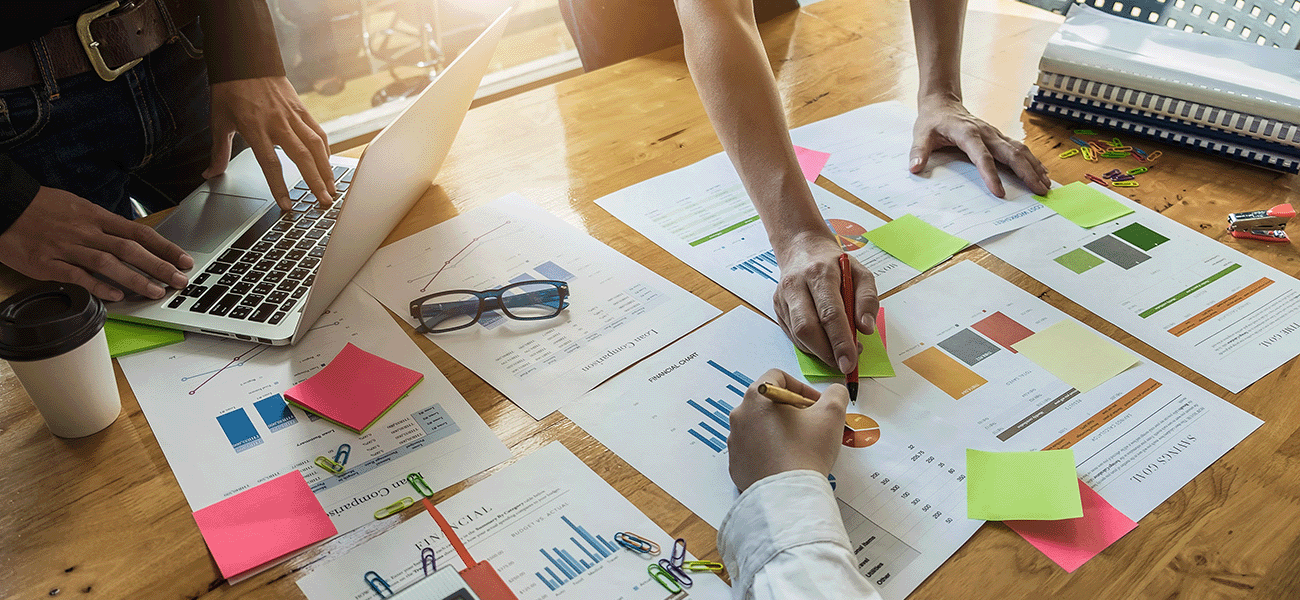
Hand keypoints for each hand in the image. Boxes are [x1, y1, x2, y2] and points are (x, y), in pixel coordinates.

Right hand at [0, 187, 191, 300]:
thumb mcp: (79, 207)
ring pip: (108, 263)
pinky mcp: (48, 263)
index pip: (139, 232)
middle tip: (180, 280)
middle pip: (130, 249)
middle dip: (159, 265)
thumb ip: (105, 224)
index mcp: (96, 217)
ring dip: (135, 279)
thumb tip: (132, 237)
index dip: (165, 247)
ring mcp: (68, 248)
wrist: (5, 206)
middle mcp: (86, 232)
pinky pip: (77, 276)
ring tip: (156, 291)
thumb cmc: (43, 207)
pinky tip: (116, 296)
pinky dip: (98, 286)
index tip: (184, 259)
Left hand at [205, 76, 334, 210]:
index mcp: (255, 128)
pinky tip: (328, 163)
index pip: (270, 163)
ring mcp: (292, 116)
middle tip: (324, 201)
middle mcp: (277, 123)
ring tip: (332, 187)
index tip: (287, 205)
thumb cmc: (231, 90)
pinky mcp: (301, 109)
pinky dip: (325, 149)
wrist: (246, 60)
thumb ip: (218, 151)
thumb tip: (210, 173)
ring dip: (326, 168)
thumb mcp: (219, 121)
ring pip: (315, 145)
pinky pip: (318, 132)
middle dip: (315, 182)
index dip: (279, 186)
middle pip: (301, 157)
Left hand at [728, 369, 849, 491]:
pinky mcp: (735, 463)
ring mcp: (735, 440)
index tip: (815, 404)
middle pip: (768, 403)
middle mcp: (740, 415)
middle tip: (811, 425)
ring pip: (760, 426)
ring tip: (800, 445)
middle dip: (791, 410)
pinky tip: (786, 461)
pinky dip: (769, 451)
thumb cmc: (806, 451)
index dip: (802, 388)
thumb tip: (834, 392)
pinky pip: (753, 450)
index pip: (778, 377)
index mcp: (757, 396)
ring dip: (780, 430)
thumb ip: (835, 394)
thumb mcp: (832, 413)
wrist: (789, 494)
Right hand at [773, 231, 878, 374]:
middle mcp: (797, 284)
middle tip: (844, 364)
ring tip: (837, 353)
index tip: (850, 362)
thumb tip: (866, 328)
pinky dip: (809, 346)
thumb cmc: (834, 263)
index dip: (840, 341)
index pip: (830, 313)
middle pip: (807, 327)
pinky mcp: (777, 307)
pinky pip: (792, 335)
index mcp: (820, 273)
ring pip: (797, 335)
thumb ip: (867, 299)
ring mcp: (783, 297)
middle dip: (826, 352)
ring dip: (818, 352)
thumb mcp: (861, 273)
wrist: (802, 248)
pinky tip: (823, 344)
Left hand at [910, 94, 1050, 196]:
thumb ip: (918, 151)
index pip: (982, 156)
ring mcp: (995, 134)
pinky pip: (1019, 149)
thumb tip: (914, 167)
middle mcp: (986, 132)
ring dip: (1034, 167)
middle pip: (1011, 153)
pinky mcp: (998, 137)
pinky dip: (1032, 161)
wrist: (942, 102)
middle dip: (1026, 172)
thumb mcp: (921, 134)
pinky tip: (1042, 172)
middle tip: (1039, 191)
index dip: (990, 174)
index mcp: (967, 133)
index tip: (999, 193)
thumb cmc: (932, 121)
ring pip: (1020, 150)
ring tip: (1046, 184)